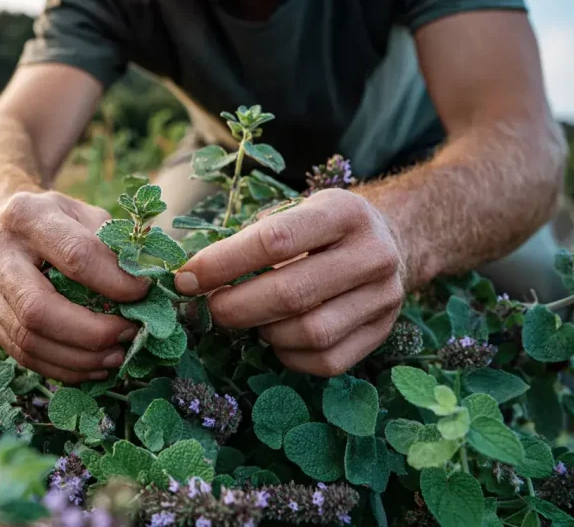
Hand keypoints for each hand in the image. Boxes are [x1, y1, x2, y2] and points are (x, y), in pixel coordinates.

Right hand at [0, 191, 149, 382]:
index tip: (143, 293)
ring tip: (117, 355)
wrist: (1, 223)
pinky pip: (23, 355)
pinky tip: (93, 365)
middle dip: (91, 332)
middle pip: (39, 308)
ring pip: (30, 339)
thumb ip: (114, 246)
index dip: (114, 281)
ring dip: (80, 357)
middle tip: (128, 335)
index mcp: (25, 215)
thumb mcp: (86, 215)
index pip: (74, 256)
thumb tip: (147, 285)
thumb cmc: (57, 220)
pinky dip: (63, 367)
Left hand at [174, 189, 406, 376]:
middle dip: (236, 306)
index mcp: (344, 211)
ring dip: (265, 332)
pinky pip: (326, 360)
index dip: (222, 264)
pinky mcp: (383, 332)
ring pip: (311, 332)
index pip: (273, 241)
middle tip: (209, 308)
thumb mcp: (293, 213)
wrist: (387, 243)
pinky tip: (278, 337)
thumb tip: (190, 278)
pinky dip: (290, 355)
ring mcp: (384, 296)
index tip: (186, 278)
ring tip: (249, 319)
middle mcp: (373, 253)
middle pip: (292, 293)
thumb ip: (248, 240)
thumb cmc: (319, 229)